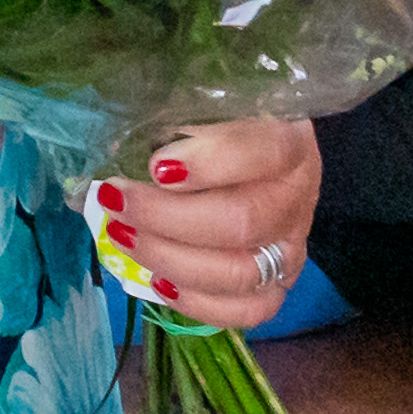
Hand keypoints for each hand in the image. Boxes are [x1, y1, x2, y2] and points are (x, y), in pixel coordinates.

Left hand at [96, 117, 321, 327]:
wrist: (258, 154)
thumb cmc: (218, 123)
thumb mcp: (199, 102)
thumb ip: (170, 115)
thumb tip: (116, 144)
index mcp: (287, 141)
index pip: (265, 153)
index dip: (211, 162)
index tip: (156, 164)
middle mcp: (296, 197)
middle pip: (243, 222)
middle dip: (166, 217)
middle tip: (115, 199)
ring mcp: (291, 246)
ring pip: (241, 273)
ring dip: (170, 259)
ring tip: (121, 235)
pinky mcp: (279, 283)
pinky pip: (249, 310)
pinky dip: (198, 302)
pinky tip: (156, 281)